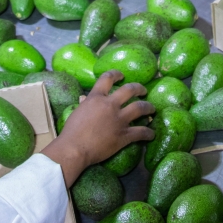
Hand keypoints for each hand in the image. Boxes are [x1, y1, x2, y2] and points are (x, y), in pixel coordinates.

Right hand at [41, 71, 154, 186]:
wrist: (75, 148)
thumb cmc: (71, 131)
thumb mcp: (77, 112)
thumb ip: (85, 104)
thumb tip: (84, 98)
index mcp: (96, 97)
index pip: (107, 78)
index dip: (116, 74)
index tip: (122, 75)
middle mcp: (110, 105)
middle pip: (129, 90)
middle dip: (138, 88)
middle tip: (143, 90)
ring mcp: (119, 120)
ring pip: (140, 108)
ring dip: (148, 107)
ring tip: (152, 108)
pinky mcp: (124, 135)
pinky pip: (141, 132)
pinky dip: (148, 133)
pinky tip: (151, 134)